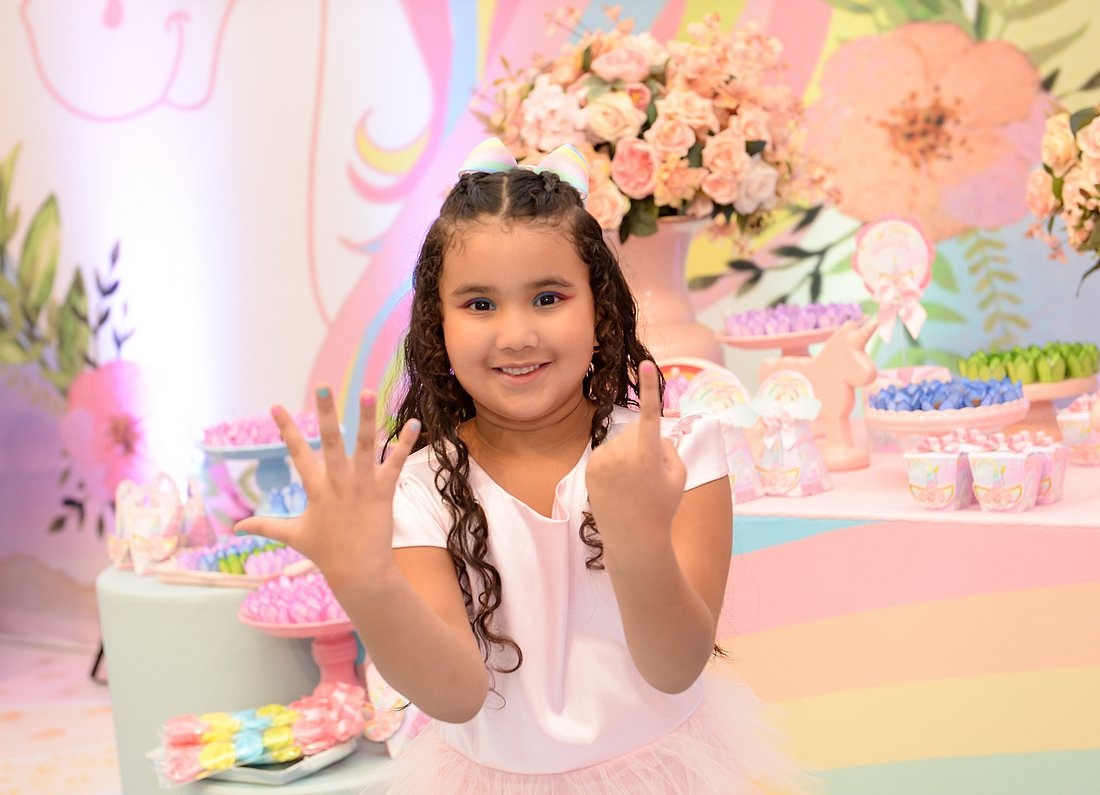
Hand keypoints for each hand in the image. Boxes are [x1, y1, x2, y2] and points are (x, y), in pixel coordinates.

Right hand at [235, 385, 420, 584]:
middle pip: (332, 442)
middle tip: (324, 387)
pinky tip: (413, 423)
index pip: (298, 453)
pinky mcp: (383, 492)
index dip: (287, 429)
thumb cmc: (326, 553)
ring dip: (367, 419)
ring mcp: (362, 486)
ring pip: (365, 447)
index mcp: (315, 489)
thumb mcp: (293, 536)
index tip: (276, 406)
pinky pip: (395, 463)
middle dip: (326, 413)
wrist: (359, 572)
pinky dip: (404, 444)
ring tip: (368, 392)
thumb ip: (266, 526)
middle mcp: (338, 483)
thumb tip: (236, 528)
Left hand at [585, 361, 684, 550]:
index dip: (650, 388)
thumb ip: (669, 447)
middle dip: (646, 445)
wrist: (633, 538)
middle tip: (650, 478)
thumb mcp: (679, 475)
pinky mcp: (590, 465)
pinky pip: (608, 451)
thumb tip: (654, 432)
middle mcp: (622, 452)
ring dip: (629, 454)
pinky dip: (615, 462)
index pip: (650, 413)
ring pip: (622, 441)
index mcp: (647, 453)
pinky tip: (618, 484)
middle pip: (638, 432)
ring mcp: (602, 459)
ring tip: (633, 484)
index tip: (646, 364)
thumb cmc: (662, 506)